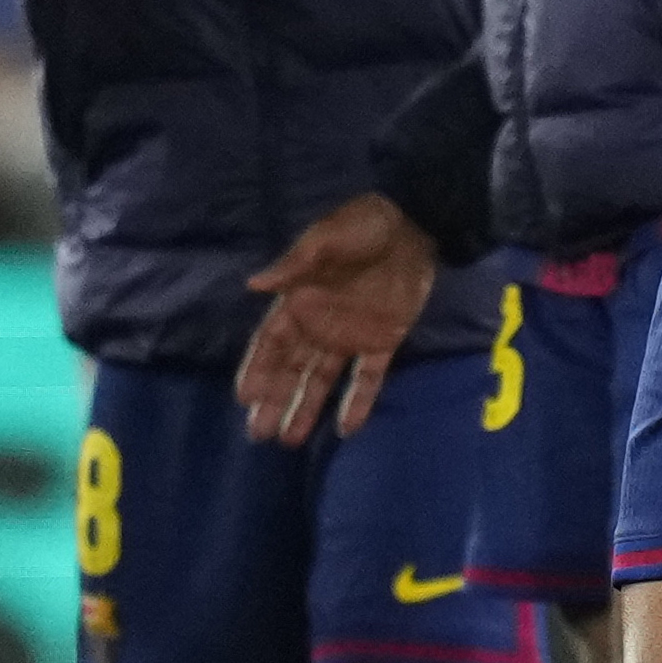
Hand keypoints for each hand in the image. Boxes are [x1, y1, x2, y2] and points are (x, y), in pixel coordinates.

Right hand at [234, 193, 438, 443]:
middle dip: (274, 399)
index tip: (245, 398)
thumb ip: (295, 265)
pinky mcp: (384, 341)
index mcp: (301, 300)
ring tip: (289, 440)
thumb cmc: (365, 225)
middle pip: (291, 368)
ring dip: (306, 407)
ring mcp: (352, 336)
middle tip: (259, 433)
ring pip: (322, 378)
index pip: (272, 342)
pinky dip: (358, 401)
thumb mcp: (328, 239)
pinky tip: (346, 429)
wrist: (416, 222)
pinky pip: (368, 377)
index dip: (258, 369)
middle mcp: (321, 324)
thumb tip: (255, 284)